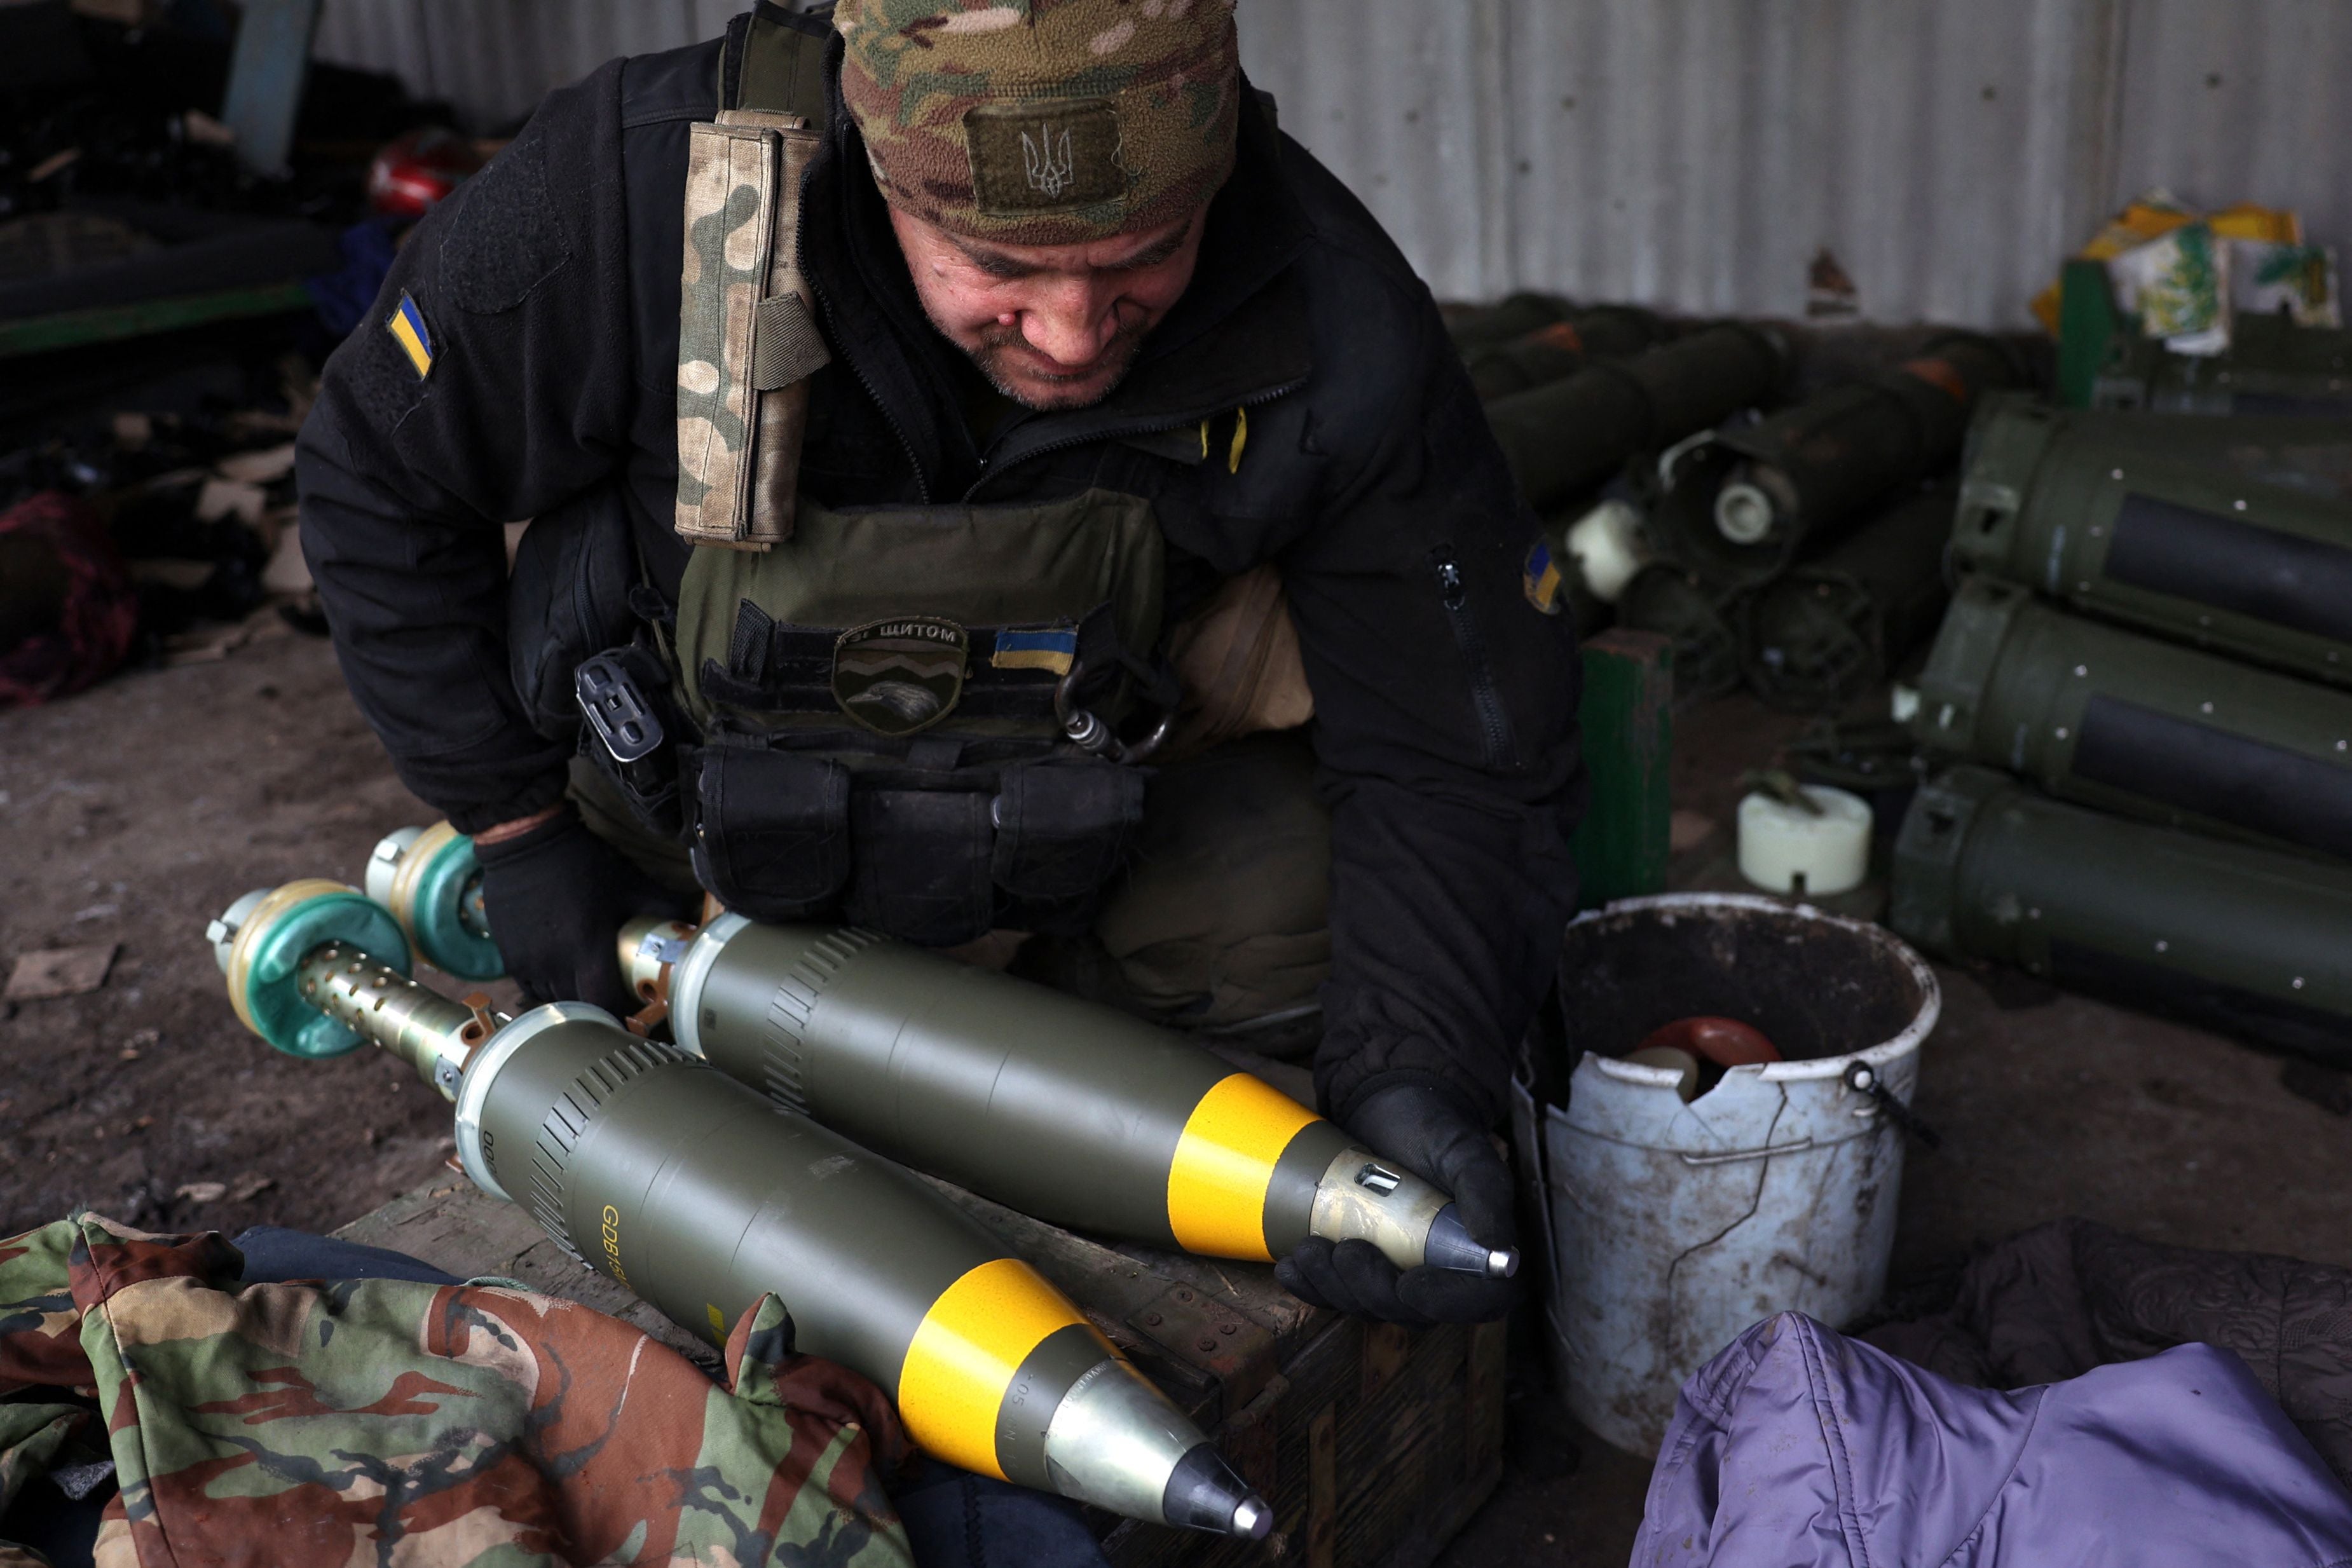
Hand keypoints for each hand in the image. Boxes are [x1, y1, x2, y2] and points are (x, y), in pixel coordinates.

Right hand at [473, 807, 681, 1013]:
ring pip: (553, 999)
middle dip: (598, 1004)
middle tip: (613, 991)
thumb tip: (693, 925)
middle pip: (578, 1006)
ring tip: (587, 978)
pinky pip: (530, 987)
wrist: (525, 841)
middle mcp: (553, 962)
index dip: (619, 1011)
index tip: (631, 1006)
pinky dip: (548, 985)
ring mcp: (528, 962)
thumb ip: (662, 907)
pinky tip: (561, 968)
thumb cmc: (583, 862)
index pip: (603, 1004)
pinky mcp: (509, 957)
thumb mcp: (629, 882)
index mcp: (587, 946)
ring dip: (572, 995)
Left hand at [1274, 1081, 1518, 1323]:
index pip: (1476, 1300)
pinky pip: (1336, 1293)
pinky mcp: (1362, 1265)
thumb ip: (1486, 1194)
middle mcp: (1443, 1272)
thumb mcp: (1465, 1151)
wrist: (1390, 1105)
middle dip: (1371, 1290)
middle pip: (1412, 1311)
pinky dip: (1311, 1287)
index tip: (1409, 1285)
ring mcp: (1398, 1271)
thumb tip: (1499, 1251)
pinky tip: (1290, 1268)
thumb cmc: (1435, 1126)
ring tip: (1309, 1250)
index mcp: (1481, 1252)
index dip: (1443, 1303)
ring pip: (1368, 1305)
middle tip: (1345, 1251)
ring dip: (1334, 1287)